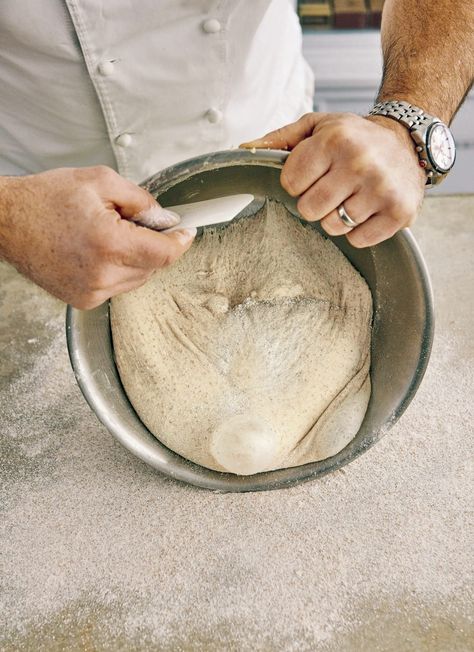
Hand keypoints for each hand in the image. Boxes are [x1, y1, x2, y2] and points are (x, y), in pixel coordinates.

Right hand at [0, 166, 195, 308]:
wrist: (8, 221)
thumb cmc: (45, 200)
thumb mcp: (100, 181)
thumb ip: (142, 200)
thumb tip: (166, 219)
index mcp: (109, 243)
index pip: (165, 254)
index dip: (181, 242)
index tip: (186, 232)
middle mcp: (102, 274)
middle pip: (153, 267)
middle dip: (152, 244)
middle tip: (132, 222)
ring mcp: (92, 292)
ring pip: (138, 279)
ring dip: (135, 258)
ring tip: (108, 235)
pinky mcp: (83, 300)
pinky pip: (118, 286)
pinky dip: (117, 270)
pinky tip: (97, 252)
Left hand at [241, 112, 425, 246]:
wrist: (406, 143)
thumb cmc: (355, 137)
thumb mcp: (318, 127)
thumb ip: (280, 139)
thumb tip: (244, 148)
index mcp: (335, 140)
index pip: (290, 183)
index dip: (297, 182)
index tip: (313, 174)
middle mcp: (360, 163)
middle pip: (308, 209)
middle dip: (314, 202)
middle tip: (332, 188)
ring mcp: (381, 189)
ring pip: (333, 227)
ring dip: (336, 217)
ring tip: (351, 197)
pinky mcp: (399, 213)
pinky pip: (359, 240)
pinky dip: (358, 231)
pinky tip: (366, 210)